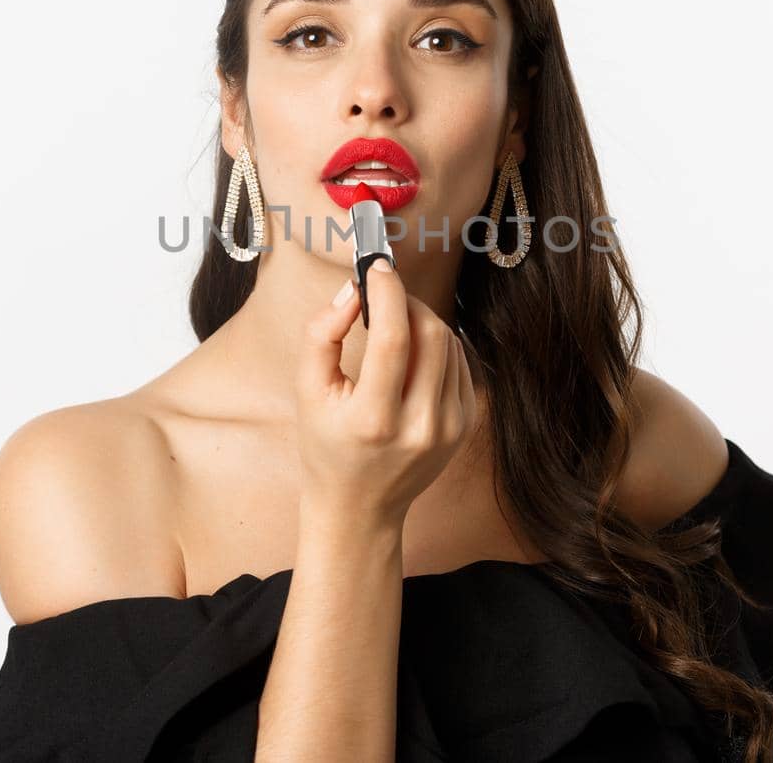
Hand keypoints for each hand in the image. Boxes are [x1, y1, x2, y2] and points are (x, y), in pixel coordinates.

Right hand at [294, 258, 475, 529]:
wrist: (359, 507)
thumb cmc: (326, 446)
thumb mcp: (306, 392)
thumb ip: (322, 333)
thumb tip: (355, 291)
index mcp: (373, 421)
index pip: (393, 339)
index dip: (388, 292)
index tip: (379, 266)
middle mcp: (419, 427)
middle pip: (430, 334)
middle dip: (407, 301)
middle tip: (384, 294)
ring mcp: (449, 429)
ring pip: (449, 344)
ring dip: (422, 320)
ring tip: (394, 325)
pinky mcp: (465, 426)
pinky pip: (459, 363)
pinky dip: (438, 345)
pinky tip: (413, 354)